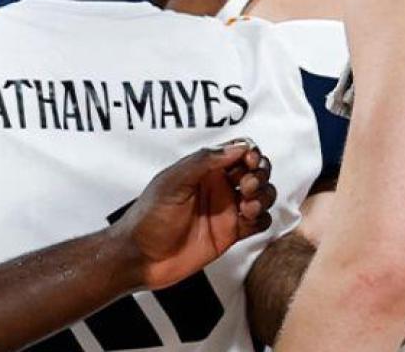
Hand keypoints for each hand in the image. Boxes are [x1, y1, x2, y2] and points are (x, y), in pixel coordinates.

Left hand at [113, 140, 276, 290]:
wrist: (140, 257)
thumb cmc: (148, 217)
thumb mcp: (172, 182)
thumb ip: (203, 161)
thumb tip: (236, 147)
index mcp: (204, 169)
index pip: (238, 151)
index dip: (250, 152)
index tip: (249, 161)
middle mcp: (218, 187)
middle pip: (256, 170)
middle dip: (260, 174)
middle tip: (247, 185)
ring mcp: (226, 210)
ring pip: (262, 195)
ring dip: (263, 196)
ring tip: (247, 205)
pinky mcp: (230, 233)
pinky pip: (259, 222)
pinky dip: (262, 218)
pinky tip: (248, 218)